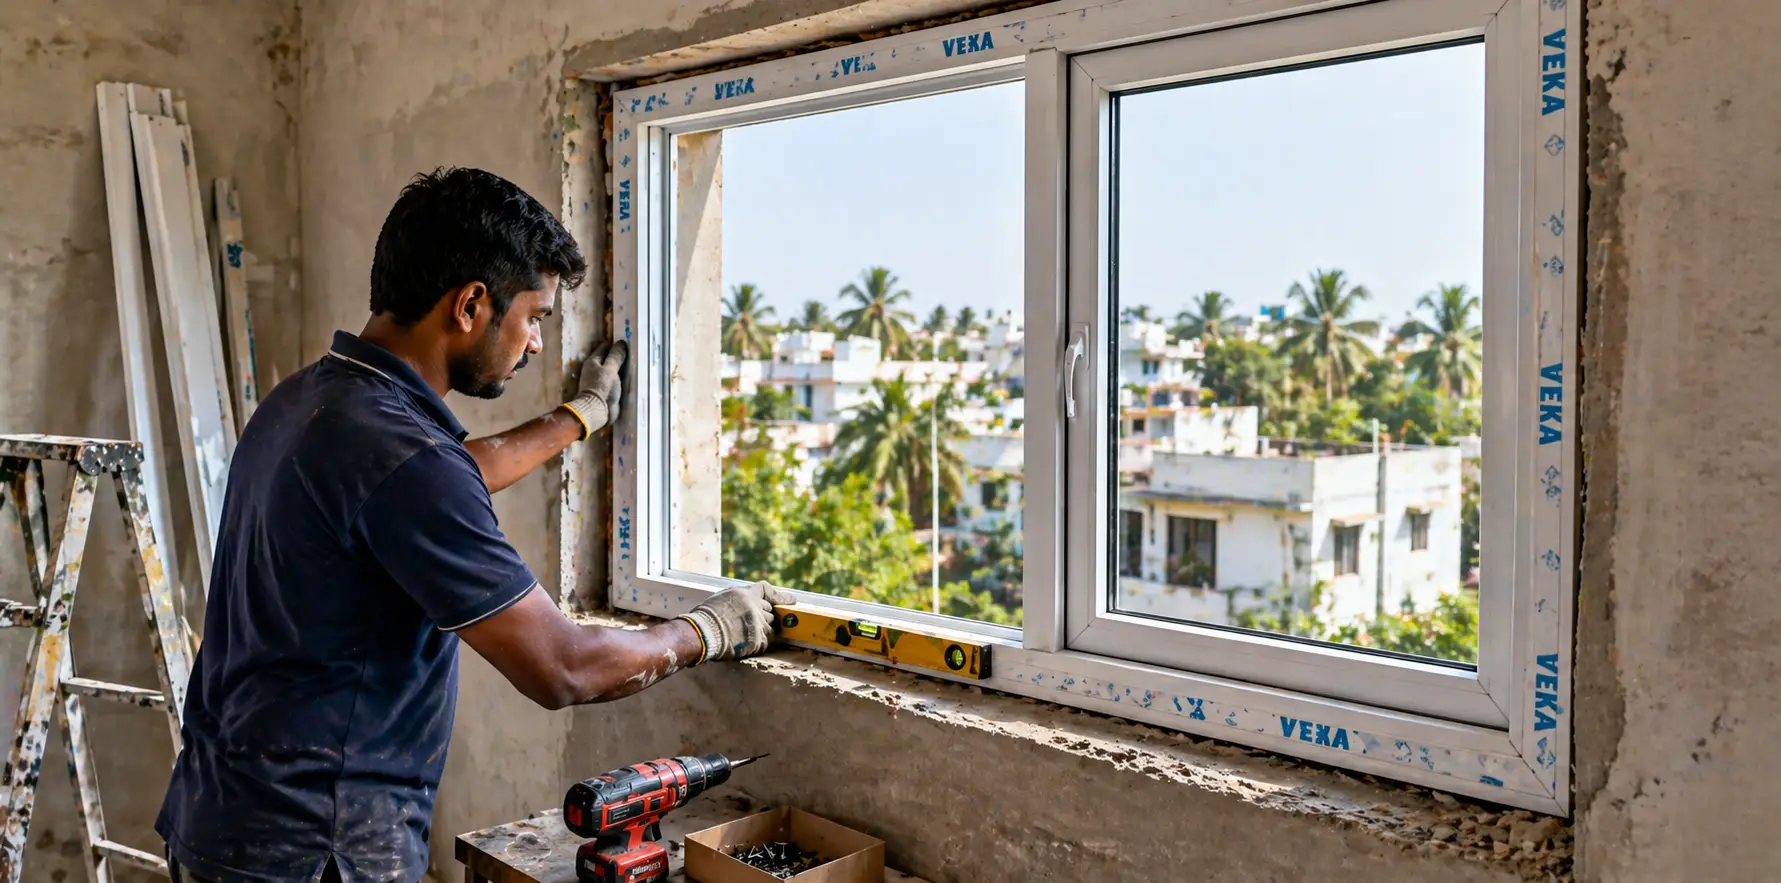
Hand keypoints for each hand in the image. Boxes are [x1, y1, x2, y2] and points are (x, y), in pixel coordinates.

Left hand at [562, 341, 626, 438]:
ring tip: (633, 365)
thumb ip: (616, 356)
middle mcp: (595, 370)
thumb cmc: (601, 387)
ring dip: (620, 369)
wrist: (597, 411)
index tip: (625, 343)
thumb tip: (621, 343)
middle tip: (632, 354)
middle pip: (608, 359)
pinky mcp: (605, 391)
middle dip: (618, 356)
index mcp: (593, 361)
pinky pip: (615, 381)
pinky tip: (630, 378)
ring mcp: (600, 381)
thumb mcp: (610, 369)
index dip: (614, 344)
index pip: (604, 347)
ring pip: (612, 370)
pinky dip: (621, 378)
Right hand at [677, 582, 792, 662]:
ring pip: (772, 627)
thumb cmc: (706, 617)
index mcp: (746, 595)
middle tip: (757, 623)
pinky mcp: (758, 641)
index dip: (780, 595)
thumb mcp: (722, 598)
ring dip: (765, 630)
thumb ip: (739, 599)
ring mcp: (758, 625)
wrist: (701, 634)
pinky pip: (767, 641)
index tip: (791, 600)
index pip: (766, 590)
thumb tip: (747, 602)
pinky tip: (749, 644)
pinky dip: (761, 643)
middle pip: (771, 611)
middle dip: (766, 616)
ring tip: (750, 634)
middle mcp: (755, 608)